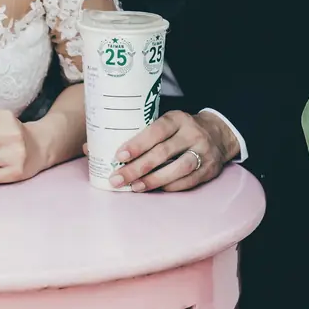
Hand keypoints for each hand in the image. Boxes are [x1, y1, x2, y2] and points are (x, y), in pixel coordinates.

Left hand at [109, 111, 238, 192]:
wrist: (219, 134)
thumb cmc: (179, 130)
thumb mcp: (163, 124)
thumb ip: (133, 134)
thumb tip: (89, 147)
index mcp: (178, 118)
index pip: (157, 130)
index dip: (138, 143)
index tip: (119, 155)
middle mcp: (192, 133)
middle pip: (163, 152)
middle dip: (137, 168)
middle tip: (117, 179)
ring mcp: (203, 152)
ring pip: (178, 168)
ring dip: (153, 180)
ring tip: (134, 187)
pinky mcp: (209, 169)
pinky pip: (188, 181)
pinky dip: (169, 186)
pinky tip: (154, 189)